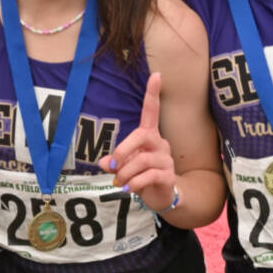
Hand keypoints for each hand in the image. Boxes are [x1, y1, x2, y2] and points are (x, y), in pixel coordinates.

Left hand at [98, 72, 178, 211]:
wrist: (162, 197)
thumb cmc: (141, 175)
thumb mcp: (125, 166)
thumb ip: (114, 161)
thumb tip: (104, 162)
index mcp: (149, 136)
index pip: (152, 111)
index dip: (153, 94)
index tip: (157, 74)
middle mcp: (160, 144)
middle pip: (141, 136)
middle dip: (122, 150)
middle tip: (113, 165)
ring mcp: (166, 160)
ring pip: (141, 160)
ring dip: (125, 173)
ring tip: (121, 182)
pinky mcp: (168, 176)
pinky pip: (148, 176)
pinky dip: (134, 183)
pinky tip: (130, 188)